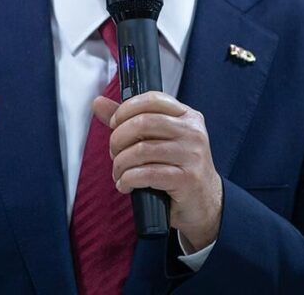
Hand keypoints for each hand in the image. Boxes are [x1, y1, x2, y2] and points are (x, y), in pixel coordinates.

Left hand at [93, 92, 221, 250]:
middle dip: (118, 139)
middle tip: (113, 153)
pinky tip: (125, 185)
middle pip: (143, 122)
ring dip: (120, 163)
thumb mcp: (158, 140)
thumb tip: (98, 103)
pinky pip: (147, 174)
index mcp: (187, 116)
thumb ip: (129, 121)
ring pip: (142, 150)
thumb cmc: (178, 169)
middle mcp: (192, 132)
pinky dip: (128, 180)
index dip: (127, 109)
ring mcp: (192, 155)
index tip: (115, 123)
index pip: (152, 99)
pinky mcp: (187, 179)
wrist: (204, 203)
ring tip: (119, 173)